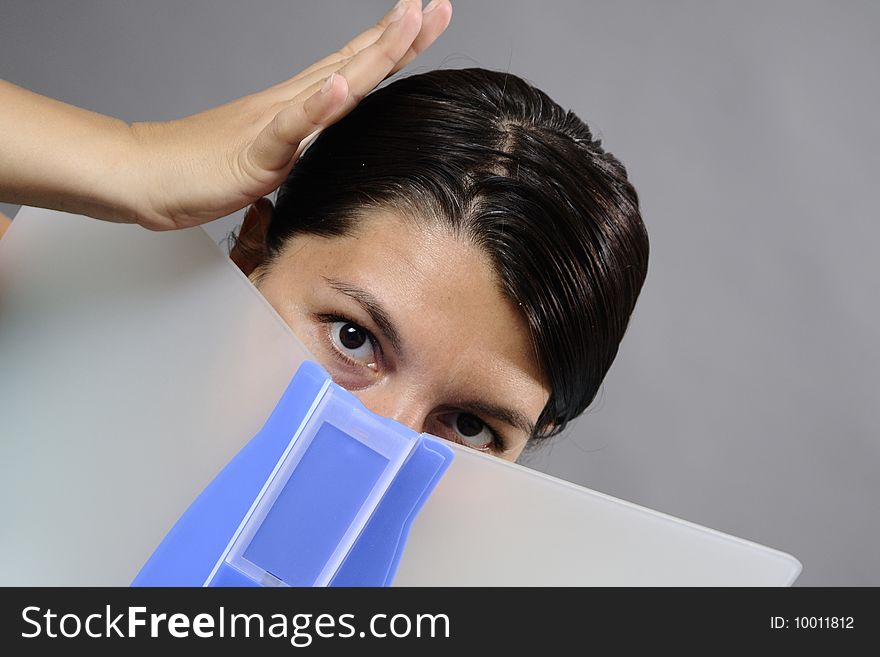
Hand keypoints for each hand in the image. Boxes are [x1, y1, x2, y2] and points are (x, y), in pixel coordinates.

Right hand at [126, 0, 450, 229]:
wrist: (144, 176)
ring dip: (373, 54)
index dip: (393, 46)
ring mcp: (273, 125)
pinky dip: (315, 108)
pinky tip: (339, 88)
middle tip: (437, 5)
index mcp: (297, 108)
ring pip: (333, 85)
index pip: (355, 71)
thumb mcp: (268, 158)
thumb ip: (299, 145)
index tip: (428, 20)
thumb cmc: (199, 169)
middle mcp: (290, 106)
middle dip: (401, 37)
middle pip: (355, 65)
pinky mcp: (255, 155)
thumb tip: (324, 147)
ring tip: (407, 21)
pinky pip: (288, 129)